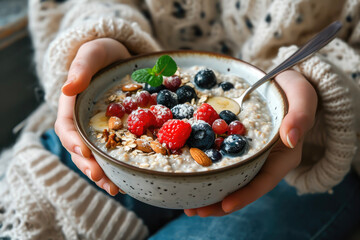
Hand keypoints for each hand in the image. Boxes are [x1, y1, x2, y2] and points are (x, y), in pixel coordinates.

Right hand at [55, 38, 130, 195]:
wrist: (117, 55)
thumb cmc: (100, 53)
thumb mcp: (91, 54)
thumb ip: (81, 68)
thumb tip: (68, 88)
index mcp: (72, 105)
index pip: (66, 127)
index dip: (73, 141)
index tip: (84, 152)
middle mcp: (83, 121)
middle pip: (80, 148)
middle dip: (89, 165)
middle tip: (102, 179)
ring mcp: (99, 128)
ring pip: (97, 154)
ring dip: (104, 173)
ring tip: (115, 188)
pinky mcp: (117, 130)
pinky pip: (116, 149)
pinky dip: (120, 163)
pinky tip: (130, 176)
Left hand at [184, 70, 317, 216]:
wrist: (281, 83)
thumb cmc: (295, 91)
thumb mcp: (302, 98)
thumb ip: (300, 117)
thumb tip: (291, 140)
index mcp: (282, 157)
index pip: (264, 182)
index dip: (246, 195)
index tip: (225, 205)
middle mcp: (264, 160)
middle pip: (242, 187)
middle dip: (219, 202)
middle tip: (194, 210)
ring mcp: (248, 155)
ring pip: (229, 178)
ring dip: (208, 191)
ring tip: (186, 203)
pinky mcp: (235, 146)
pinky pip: (220, 160)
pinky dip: (204, 168)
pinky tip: (186, 172)